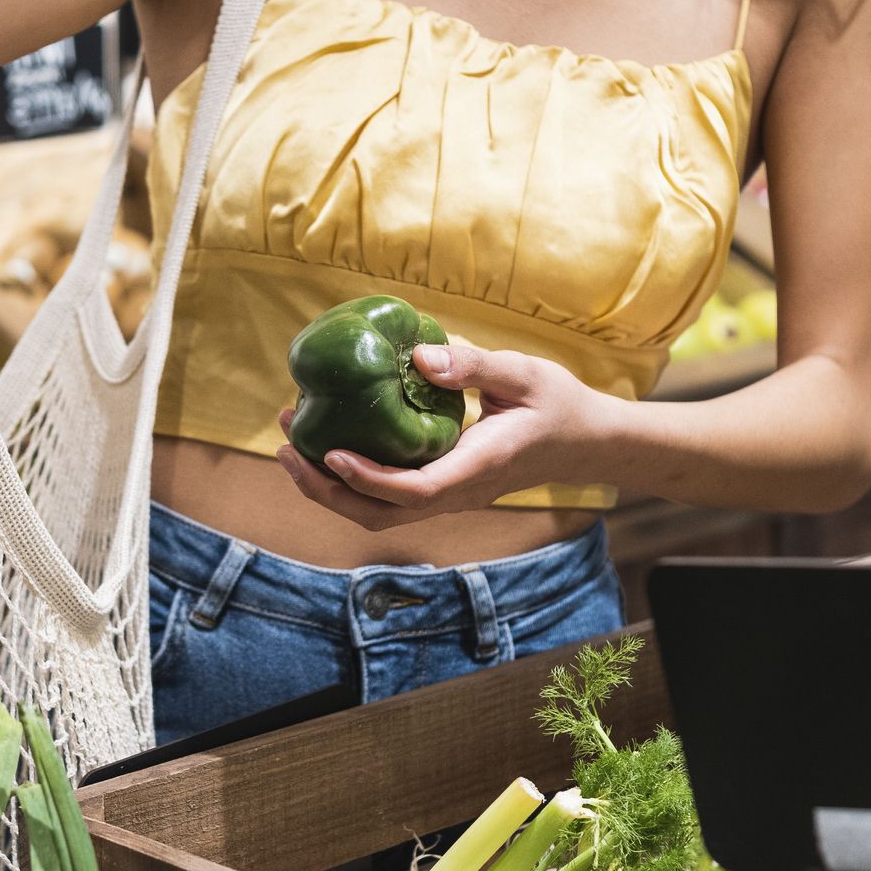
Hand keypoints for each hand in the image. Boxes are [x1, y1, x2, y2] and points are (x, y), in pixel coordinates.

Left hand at [275, 343, 609, 529]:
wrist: (585, 443)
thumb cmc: (558, 403)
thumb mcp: (523, 372)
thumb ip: (472, 366)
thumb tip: (416, 356)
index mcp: (477, 468)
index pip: (413, 491)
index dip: (366, 478)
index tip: (327, 450)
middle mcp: (458, 494)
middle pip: (380, 514)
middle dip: (325, 489)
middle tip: (285, 447)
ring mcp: (448, 497)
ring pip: (378, 512)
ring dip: (329, 487)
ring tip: (291, 445)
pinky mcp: (441, 489)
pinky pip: (387, 498)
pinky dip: (349, 480)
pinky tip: (327, 443)